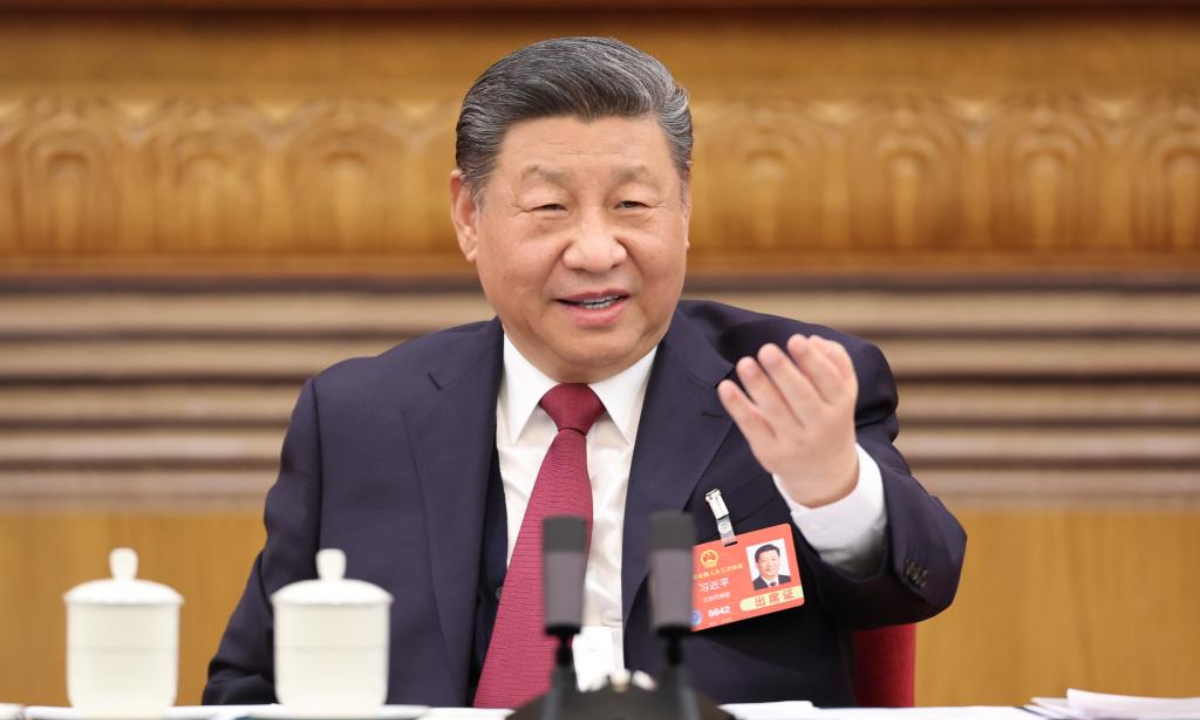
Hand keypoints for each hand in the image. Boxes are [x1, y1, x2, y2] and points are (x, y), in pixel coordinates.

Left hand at [717, 334, 859, 507]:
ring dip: (758, 386)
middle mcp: (820, 426)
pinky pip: (752, 427)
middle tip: (767, 350)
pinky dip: (738, 407)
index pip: (829, 381)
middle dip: (783, 373)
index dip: (813, 361)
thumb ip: (836, 362)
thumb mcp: (844, 392)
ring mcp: (795, 442)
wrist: (825, 474)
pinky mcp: (771, 453)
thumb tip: (813, 340)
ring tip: (745, 363)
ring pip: (775, 411)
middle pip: (802, 397)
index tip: (796, 339)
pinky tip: (726, 388)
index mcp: (841, 406)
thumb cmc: (829, 419)